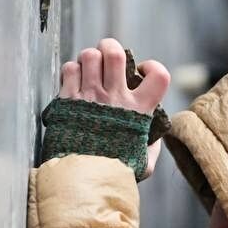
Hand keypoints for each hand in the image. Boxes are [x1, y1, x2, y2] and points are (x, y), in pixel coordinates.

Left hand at [59, 37, 170, 177]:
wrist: (81, 181)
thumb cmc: (114, 172)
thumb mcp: (142, 163)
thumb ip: (151, 147)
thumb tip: (155, 138)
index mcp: (138, 110)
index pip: (159, 75)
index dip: (153, 66)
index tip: (142, 72)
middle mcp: (115, 99)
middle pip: (115, 53)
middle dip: (110, 47)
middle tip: (108, 58)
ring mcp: (90, 97)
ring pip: (90, 56)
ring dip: (89, 58)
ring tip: (89, 70)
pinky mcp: (68, 100)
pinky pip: (69, 69)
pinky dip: (72, 71)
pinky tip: (74, 82)